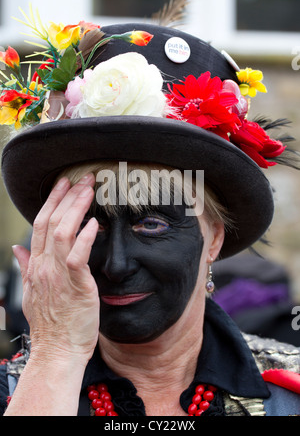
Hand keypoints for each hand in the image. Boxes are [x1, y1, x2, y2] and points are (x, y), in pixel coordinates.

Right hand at [12, 173, 99, 364]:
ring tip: (89, 190)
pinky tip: (94, 223)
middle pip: (51, 222)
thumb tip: (17, 249)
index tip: (63, 183)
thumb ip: (26, 267)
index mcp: (36, 266)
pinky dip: (84, 238)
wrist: (57, 351)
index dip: (51, 201)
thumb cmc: (51, 323)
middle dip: (66, 196)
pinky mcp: (76, 286)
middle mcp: (44, 266)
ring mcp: (58, 275)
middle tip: (80, 178)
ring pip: (63, 232)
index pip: (40, 225)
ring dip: (76, 208)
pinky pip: (77, 257)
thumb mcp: (32, 292)